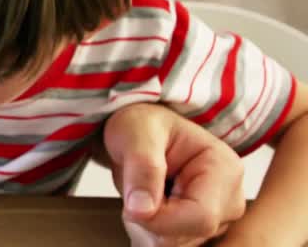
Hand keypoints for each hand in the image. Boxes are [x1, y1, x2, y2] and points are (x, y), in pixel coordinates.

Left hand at [102, 103, 244, 246]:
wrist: (141, 133)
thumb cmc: (143, 125)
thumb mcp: (137, 132)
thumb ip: (142, 167)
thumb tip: (141, 210)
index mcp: (225, 169)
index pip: (201, 216)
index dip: (159, 219)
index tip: (131, 206)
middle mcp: (230, 199)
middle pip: (187, 236)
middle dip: (149, 219)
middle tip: (135, 187)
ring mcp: (219, 220)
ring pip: (173, 245)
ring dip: (145, 225)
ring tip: (143, 192)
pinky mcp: (201, 233)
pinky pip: (167, 246)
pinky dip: (147, 232)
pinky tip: (148, 207)